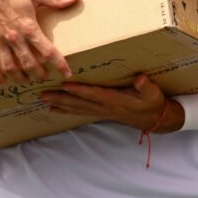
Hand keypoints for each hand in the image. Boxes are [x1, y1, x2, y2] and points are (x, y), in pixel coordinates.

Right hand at [0, 0, 75, 84]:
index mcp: (28, 27)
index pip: (47, 51)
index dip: (59, 63)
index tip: (67, 72)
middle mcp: (14, 38)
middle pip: (29, 64)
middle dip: (39, 74)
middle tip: (45, 77)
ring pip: (10, 67)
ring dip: (20, 77)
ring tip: (27, 80)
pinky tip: (3, 81)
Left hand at [41, 73, 181, 132]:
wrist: (154, 119)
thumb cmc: (152, 103)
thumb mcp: (153, 93)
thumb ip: (146, 86)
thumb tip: (140, 79)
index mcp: (116, 100)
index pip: (95, 94)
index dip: (80, 90)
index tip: (65, 84)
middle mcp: (105, 107)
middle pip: (80, 103)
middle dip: (61, 99)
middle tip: (43, 95)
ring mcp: (102, 111)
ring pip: (77, 108)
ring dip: (60, 104)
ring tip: (45, 101)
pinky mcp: (101, 112)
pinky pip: (80, 111)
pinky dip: (67, 110)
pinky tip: (56, 108)